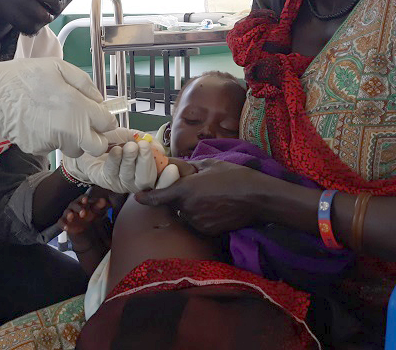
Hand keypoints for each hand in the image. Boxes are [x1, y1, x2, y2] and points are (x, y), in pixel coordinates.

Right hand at [0, 54, 116, 156]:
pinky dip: (53, 139)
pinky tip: (41, 122)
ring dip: (75, 140)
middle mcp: (69, 129)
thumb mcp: (59, 67)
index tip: (100, 115)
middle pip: (97, 147)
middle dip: (96, 138)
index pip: (108, 124)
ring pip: (75, 150)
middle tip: (88, 126)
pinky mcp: (38, 149)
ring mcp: (53, 142)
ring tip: (62, 122)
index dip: (106, 120)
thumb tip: (99, 99)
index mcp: (78, 107)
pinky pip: (54, 148)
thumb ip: (85, 84)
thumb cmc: (25, 76)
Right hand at [57, 194, 110, 235]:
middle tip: (83, 213)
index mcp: (81, 202)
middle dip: (78, 208)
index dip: (83, 199)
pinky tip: (66, 227)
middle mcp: (73, 207)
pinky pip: (61, 222)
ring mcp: (68, 214)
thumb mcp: (95, 211)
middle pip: (74, 205)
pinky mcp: (64, 223)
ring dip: (68, 214)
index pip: (82, 198)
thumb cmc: (89, 215)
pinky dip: (63, 224)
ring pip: (67, 213)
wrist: (83, 228)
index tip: (86, 199)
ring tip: (71, 216)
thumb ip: (99, 205)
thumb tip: (103, 200)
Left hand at [62, 128, 159, 192]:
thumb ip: (147, 141)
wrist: (89, 143)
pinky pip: (112, 172)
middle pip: (146, 180)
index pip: (162, 181)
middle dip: (146, 162)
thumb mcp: (132, 136)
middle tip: (143, 147)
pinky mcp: (106, 181)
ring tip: (129, 146)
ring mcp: (121, 183)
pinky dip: (115, 160)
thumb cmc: (112, 140)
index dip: (168, 179)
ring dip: (130, 160)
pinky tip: (116, 150)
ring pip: (129, 176)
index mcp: (147, 171)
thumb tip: (159, 149)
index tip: (172, 169)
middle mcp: (136, 181)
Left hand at [134, 159, 267, 235]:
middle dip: (178, 198)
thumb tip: (180, 167)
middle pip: (174, 205)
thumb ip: (191, 167)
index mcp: (185, 190)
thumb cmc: (235, 176)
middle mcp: (188, 208)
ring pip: (186, 215)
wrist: (258, 198)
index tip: (138, 197)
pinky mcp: (208, 231)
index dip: (147, 197)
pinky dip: (202, 216)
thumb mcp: (211, 164)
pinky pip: (198, 223)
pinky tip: (216, 208)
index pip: (159, 197)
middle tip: (194, 190)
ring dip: (191, 208)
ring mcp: (198, 222)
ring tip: (210, 198)